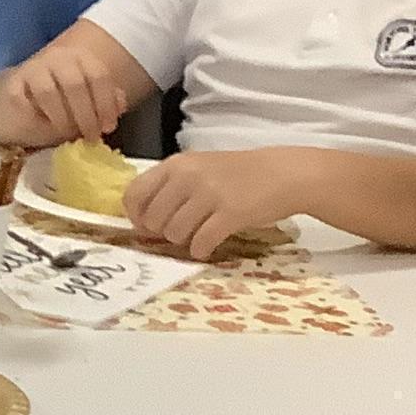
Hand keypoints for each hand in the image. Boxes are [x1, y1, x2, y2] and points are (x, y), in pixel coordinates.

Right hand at [0, 41, 129, 146]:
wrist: (25, 98)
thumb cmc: (63, 102)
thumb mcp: (90, 101)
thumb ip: (106, 101)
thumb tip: (120, 104)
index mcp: (81, 57)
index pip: (98, 75)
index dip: (106, 103)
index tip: (108, 128)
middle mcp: (57, 57)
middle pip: (75, 84)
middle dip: (86, 115)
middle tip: (90, 137)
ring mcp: (32, 68)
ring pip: (48, 92)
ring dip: (61, 118)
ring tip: (67, 134)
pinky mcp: (12, 84)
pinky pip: (22, 100)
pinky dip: (34, 117)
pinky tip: (43, 127)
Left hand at [122, 148, 299, 259]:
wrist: (281, 173)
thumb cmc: (237, 174)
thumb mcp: (198, 168)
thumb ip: (170, 187)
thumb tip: (143, 220)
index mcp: (176, 164)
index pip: (134, 194)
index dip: (136, 216)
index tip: (148, 226)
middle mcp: (188, 177)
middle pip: (153, 219)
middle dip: (163, 232)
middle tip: (181, 231)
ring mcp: (209, 194)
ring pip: (174, 234)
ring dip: (184, 241)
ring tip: (198, 234)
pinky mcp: (230, 213)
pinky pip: (200, 243)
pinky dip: (201, 250)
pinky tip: (209, 245)